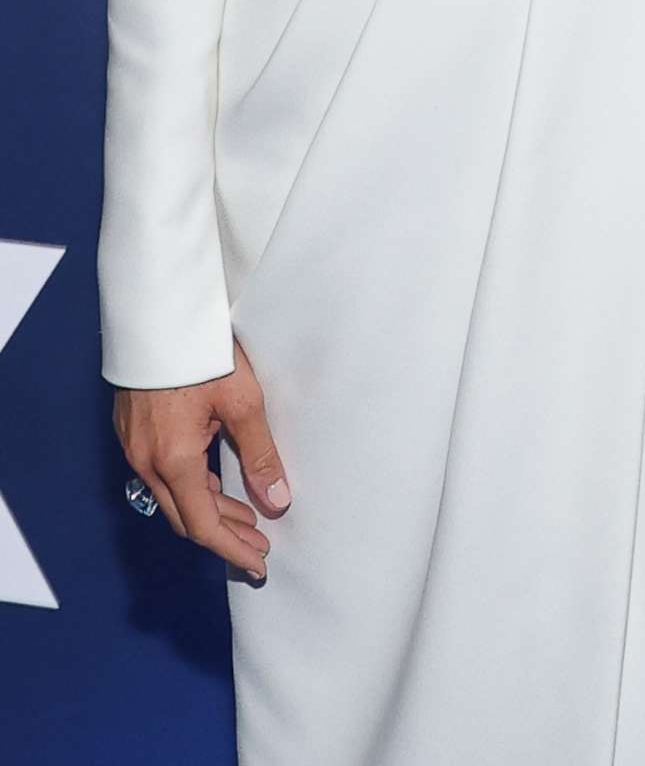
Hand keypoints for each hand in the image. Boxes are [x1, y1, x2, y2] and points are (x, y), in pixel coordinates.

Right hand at [114, 342, 289, 581]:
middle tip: (257, 544)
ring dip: (208, 510)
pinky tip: (215, 480)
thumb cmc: (202, 353)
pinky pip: (162, 474)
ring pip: (172, 496)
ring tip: (245, 516)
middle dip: (223, 535)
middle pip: (185, 516)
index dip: (232, 548)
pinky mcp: (133, 430)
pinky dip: (191, 486)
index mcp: (173, 461)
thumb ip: (260, 455)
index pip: (203, 525)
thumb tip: (278, 501)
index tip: (258, 563)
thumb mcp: (242, 402)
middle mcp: (146, 461)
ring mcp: (135, 446)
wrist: (159, 314)